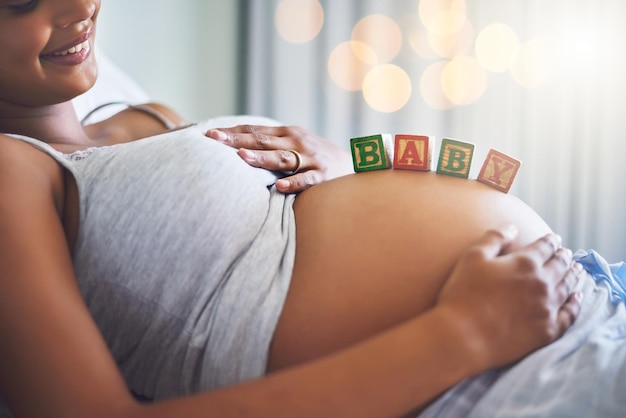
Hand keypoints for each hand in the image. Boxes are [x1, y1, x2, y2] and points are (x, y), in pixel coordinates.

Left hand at [206, 125, 353, 192]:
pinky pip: (306, 180)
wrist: (354, 164)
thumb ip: (271, 144)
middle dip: (237, 139)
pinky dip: (293, 183)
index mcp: (287, 133)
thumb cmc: (316, 157)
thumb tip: (237, 147)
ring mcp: (310, 158)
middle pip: (263, 140)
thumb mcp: (294, 144)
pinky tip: (279, 187)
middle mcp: (297, 141)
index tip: (208, 134)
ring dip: (261, 157)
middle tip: (214, 139)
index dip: (232, 131)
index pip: (255, 130)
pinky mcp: (322, 176)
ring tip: (241, 157)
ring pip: (282, 158)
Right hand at [436, 225, 583, 370]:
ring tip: (577, 270)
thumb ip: (494, 238)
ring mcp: (547, 307)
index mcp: (525, 263)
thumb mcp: (473, 257)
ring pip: (568, 287)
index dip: (550, 240)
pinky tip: (577, 298)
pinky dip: (575, 304)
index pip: (545, 246)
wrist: (464, 336)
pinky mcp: (547, 330)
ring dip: (574, 276)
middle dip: (564, 257)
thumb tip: (513, 227)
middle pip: (560, 265)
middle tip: (567, 253)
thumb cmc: (463, 294)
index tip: (554, 238)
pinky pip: (569, 314)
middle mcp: (542, 283)